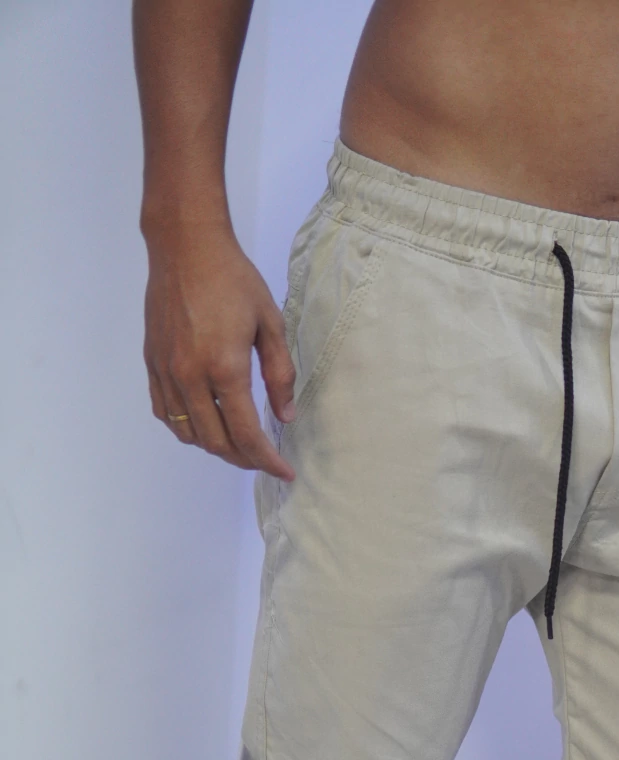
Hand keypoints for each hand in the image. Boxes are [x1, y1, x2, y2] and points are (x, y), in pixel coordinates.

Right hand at [143, 226, 295, 480]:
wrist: (184, 246)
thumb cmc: (232, 279)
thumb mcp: (270, 323)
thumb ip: (280, 374)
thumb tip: (285, 416)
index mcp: (225, 369)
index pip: (247, 435)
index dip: (267, 461)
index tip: (284, 473)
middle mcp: (190, 377)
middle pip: (216, 442)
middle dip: (244, 459)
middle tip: (264, 459)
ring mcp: (167, 372)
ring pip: (188, 434)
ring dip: (215, 446)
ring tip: (238, 443)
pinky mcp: (152, 364)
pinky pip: (165, 413)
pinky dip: (186, 428)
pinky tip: (204, 424)